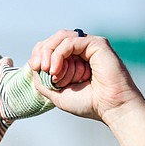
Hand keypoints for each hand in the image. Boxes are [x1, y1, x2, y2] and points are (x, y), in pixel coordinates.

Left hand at [28, 29, 144, 123]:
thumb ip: (43, 81)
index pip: (51, 46)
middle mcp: (82, 50)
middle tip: (40, 68)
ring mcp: (90, 45)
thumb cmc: (90, 103)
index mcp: (74, 59)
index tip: (35, 68)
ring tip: (51, 71)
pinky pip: (70, 42)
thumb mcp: (58, 94)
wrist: (111, 108)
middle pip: (54, 39)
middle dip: (42, 52)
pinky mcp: (97, 44)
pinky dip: (59, 55)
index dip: (39, 54)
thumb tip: (33, 67)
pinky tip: (57, 70)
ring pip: (61, 37)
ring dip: (50, 53)